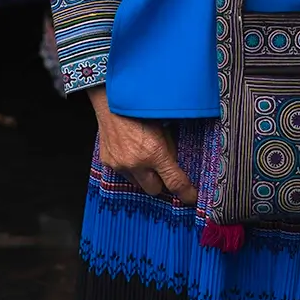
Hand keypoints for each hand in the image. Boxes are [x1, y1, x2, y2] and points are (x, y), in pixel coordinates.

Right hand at [89, 89, 197, 204]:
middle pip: (155, 190)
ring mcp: (120, 165)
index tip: (191, 197)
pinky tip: (131, 153)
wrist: (111, 101)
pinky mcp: (108, 163)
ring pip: (138, 184)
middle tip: (163, 170)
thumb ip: (170, 149)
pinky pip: (124, 175)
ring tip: (144, 157)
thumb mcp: (164, 127)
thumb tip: (175, 164)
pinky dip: (130, 168)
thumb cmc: (138, 109)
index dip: (186, 193)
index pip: (174, 182)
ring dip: (144, 176)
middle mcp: (136, 163)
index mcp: (154, 153)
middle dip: (161, 183)